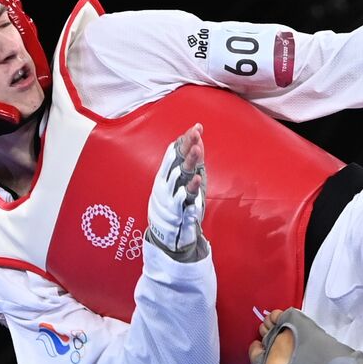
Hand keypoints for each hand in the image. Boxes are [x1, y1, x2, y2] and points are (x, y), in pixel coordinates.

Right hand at [145, 123, 208, 261]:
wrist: (164, 236)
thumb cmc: (172, 207)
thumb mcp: (177, 185)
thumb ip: (187, 165)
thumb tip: (196, 142)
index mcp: (165, 175)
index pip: (175, 153)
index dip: (186, 140)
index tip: (197, 127)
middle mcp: (166, 183)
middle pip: (178, 160)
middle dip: (187, 146)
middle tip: (196, 132)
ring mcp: (170, 196)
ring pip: (181, 175)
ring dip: (189, 161)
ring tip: (198, 149)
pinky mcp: (176, 210)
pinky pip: (184, 197)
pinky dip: (190, 187)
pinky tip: (197, 177)